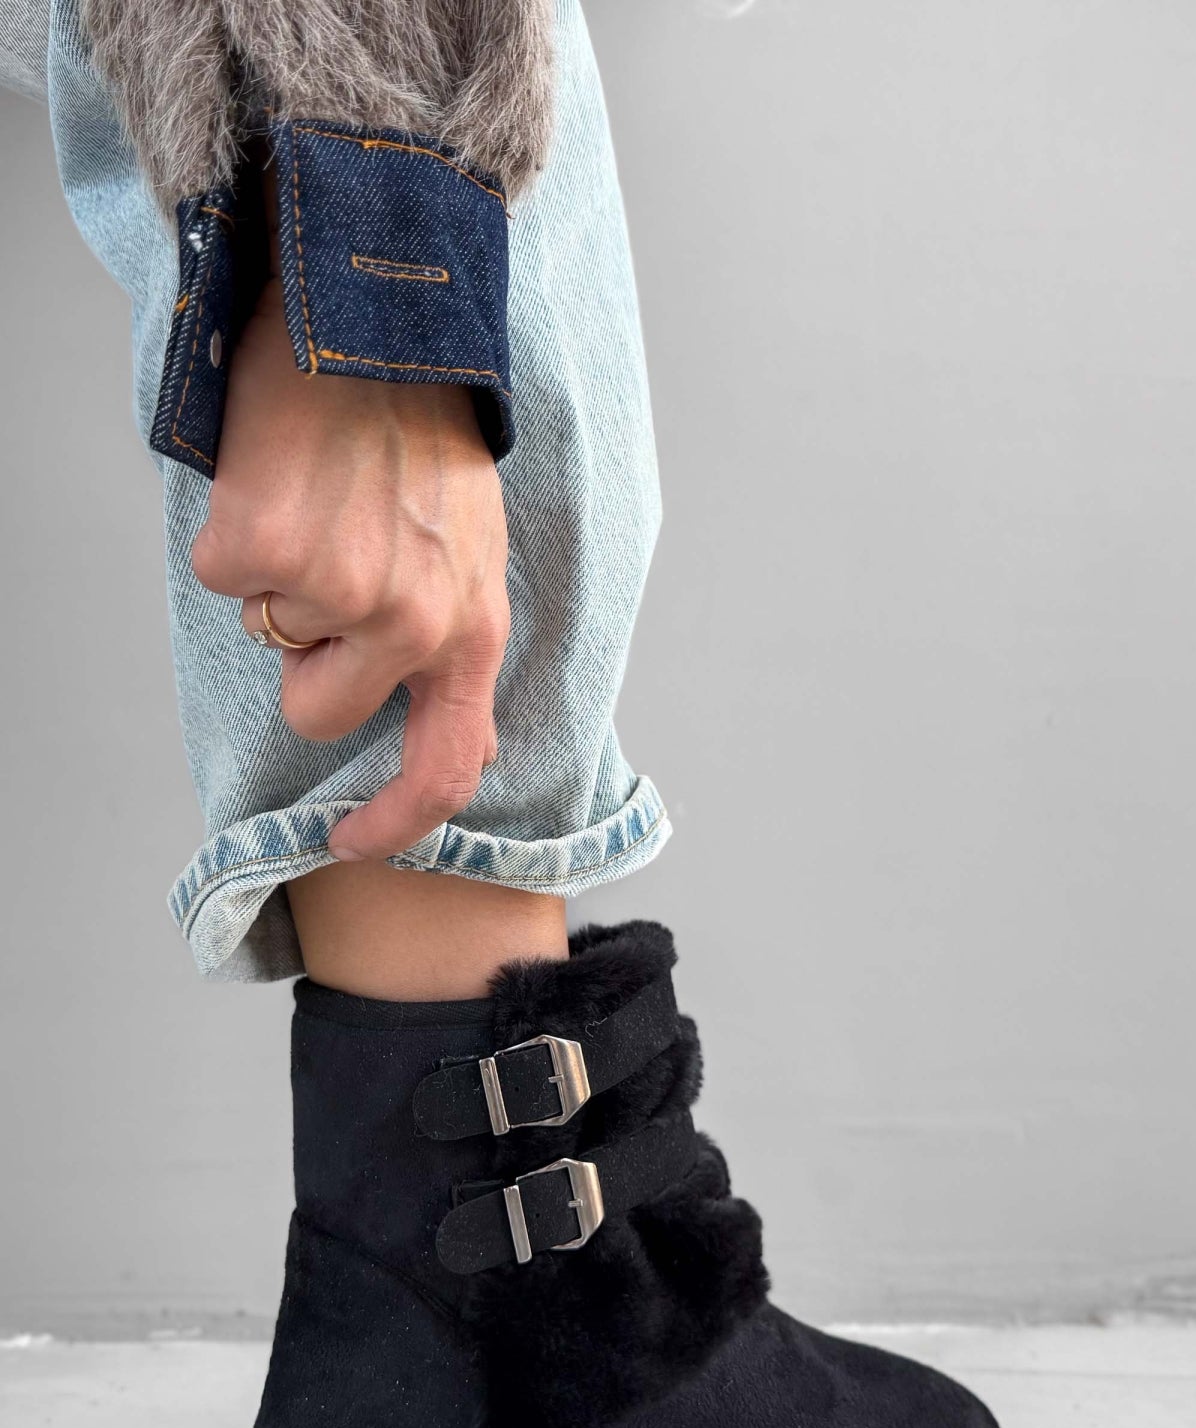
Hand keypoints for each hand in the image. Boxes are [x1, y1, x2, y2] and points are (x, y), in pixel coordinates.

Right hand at [190, 277, 509, 861]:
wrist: (378, 320)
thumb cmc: (424, 437)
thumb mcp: (475, 552)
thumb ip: (456, 642)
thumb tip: (454, 739)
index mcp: (473, 628)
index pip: (445, 770)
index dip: (394, 823)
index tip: (352, 840)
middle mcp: (415, 622)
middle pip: (320, 711)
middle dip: (308, 654)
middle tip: (332, 561)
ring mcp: (342, 587)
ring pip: (266, 636)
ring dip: (276, 581)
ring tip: (317, 501)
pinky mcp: (270, 547)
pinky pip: (220, 574)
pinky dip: (231, 530)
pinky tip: (277, 477)